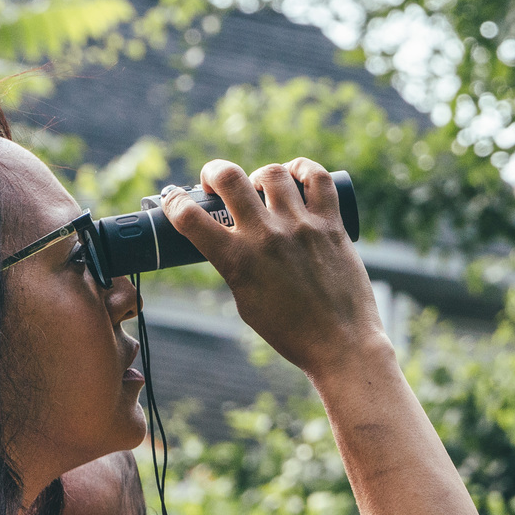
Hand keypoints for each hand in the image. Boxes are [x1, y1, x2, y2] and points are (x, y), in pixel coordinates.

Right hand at [161, 157, 388, 380]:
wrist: (341, 345)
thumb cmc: (290, 332)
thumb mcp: (245, 301)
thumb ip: (234, 267)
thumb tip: (229, 240)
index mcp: (237, 260)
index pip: (189, 217)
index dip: (173, 202)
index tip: (174, 200)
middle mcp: (266, 236)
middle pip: (230, 177)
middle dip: (214, 172)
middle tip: (216, 183)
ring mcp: (301, 227)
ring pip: (272, 172)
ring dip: (259, 175)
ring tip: (261, 188)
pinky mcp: (331, 225)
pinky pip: (317, 178)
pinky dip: (303, 169)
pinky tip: (296, 175)